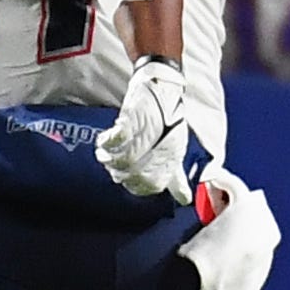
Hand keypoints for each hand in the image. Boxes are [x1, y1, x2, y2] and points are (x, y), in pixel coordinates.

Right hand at [96, 54, 196, 199]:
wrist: (164, 88)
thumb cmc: (169, 123)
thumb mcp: (176, 151)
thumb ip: (176, 178)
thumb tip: (185, 200)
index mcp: (170, 158)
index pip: (151, 185)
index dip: (137, 186)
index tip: (129, 181)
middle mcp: (160, 148)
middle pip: (135, 174)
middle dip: (122, 175)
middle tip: (116, 170)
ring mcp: (147, 133)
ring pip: (125, 158)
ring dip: (112, 160)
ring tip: (106, 157)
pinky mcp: (134, 117)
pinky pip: (119, 136)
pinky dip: (108, 142)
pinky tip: (104, 143)